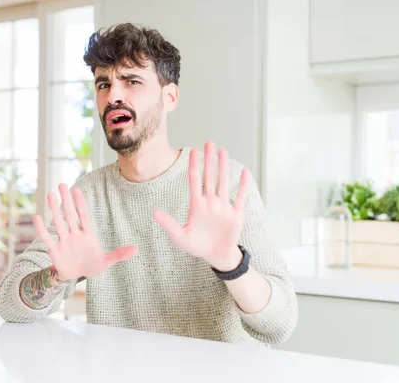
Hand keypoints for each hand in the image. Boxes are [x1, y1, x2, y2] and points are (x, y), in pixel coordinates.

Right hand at [34, 184, 137, 280]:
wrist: (75, 276)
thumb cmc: (92, 266)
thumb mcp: (107, 261)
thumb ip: (119, 254)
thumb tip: (136, 249)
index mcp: (87, 235)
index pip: (84, 216)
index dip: (80, 203)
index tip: (77, 190)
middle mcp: (74, 235)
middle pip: (70, 215)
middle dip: (66, 200)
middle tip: (62, 184)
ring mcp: (64, 241)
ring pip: (58, 223)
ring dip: (54, 209)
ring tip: (50, 194)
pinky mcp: (55, 251)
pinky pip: (48, 238)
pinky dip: (42, 229)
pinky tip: (37, 218)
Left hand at [153, 142, 248, 270]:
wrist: (216, 256)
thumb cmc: (197, 246)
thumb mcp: (179, 237)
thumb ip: (168, 224)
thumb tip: (154, 213)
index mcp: (196, 206)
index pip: (194, 181)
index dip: (194, 166)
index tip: (193, 151)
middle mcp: (210, 202)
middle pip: (209, 177)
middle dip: (209, 160)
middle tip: (209, 142)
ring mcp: (223, 207)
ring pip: (224, 183)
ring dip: (224, 168)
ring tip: (224, 151)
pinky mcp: (236, 214)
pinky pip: (240, 197)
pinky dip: (243, 185)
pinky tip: (244, 172)